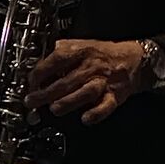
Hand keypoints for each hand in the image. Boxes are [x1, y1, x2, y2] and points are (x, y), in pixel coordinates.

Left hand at [25, 39, 145, 124]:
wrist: (133, 60)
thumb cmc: (102, 54)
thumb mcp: (81, 45)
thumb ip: (60, 52)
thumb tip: (37, 64)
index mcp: (81, 51)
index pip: (56, 60)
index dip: (40, 72)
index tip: (31, 83)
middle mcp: (91, 66)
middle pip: (67, 80)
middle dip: (47, 92)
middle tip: (32, 101)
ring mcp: (103, 82)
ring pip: (85, 92)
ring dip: (69, 101)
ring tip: (54, 109)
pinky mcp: (114, 96)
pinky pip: (106, 106)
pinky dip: (96, 113)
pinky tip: (86, 119)